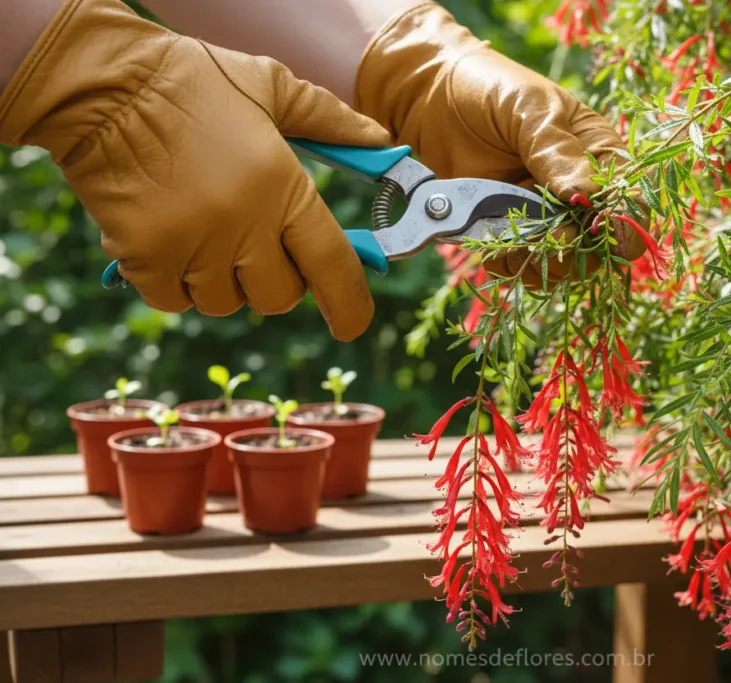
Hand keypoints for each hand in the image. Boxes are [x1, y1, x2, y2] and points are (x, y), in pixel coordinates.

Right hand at [0, 0, 390, 340]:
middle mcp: (243, 224)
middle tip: (255, 246)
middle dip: (275, 281)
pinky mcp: (144, 257)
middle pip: (278, 297)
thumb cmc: (193, 82)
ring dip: (221, 280)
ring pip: (225, 303)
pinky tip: (169, 240)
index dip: (349, 303)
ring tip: (204, 229)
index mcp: (283, 186)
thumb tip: (381, 141)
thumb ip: (332, 121)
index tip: (352, 324)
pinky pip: (175, 301)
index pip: (332, 265)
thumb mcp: (272, 87)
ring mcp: (192, 244)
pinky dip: (175, 283)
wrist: (102, 83)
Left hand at [354, 2, 646, 286]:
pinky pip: (523, 268)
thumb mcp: (528, 107)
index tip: (599, 233)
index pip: (627, 199)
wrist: (426, 101)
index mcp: (598, 155)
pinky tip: (492, 245)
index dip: (621, 223)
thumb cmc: (487, 89)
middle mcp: (577, 194)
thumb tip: (585, 197)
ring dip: (539, 261)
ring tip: (510, 238)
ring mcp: (543, 219)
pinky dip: (510, 264)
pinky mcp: (510, 236)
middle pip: (597, 244)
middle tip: (545, 236)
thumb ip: (557, 150)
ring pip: (562, 265)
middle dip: (572, 246)